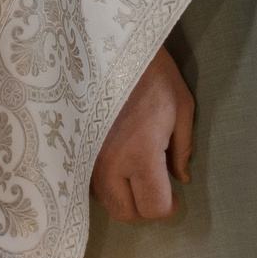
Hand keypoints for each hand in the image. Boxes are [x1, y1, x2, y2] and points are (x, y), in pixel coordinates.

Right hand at [92, 45, 193, 221]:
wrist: (107, 44)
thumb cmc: (151, 72)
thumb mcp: (181, 105)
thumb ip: (183, 148)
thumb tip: (180, 179)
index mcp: (140, 155)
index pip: (153, 208)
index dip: (169, 205)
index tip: (173, 192)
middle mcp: (109, 165)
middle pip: (125, 213)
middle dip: (144, 206)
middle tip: (154, 183)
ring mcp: (86, 158)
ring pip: (104, 201)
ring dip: (122, 194)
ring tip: (133, 168)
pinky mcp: (73, 149)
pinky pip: (88, 182)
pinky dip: (104, 181)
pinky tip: (115, 159)